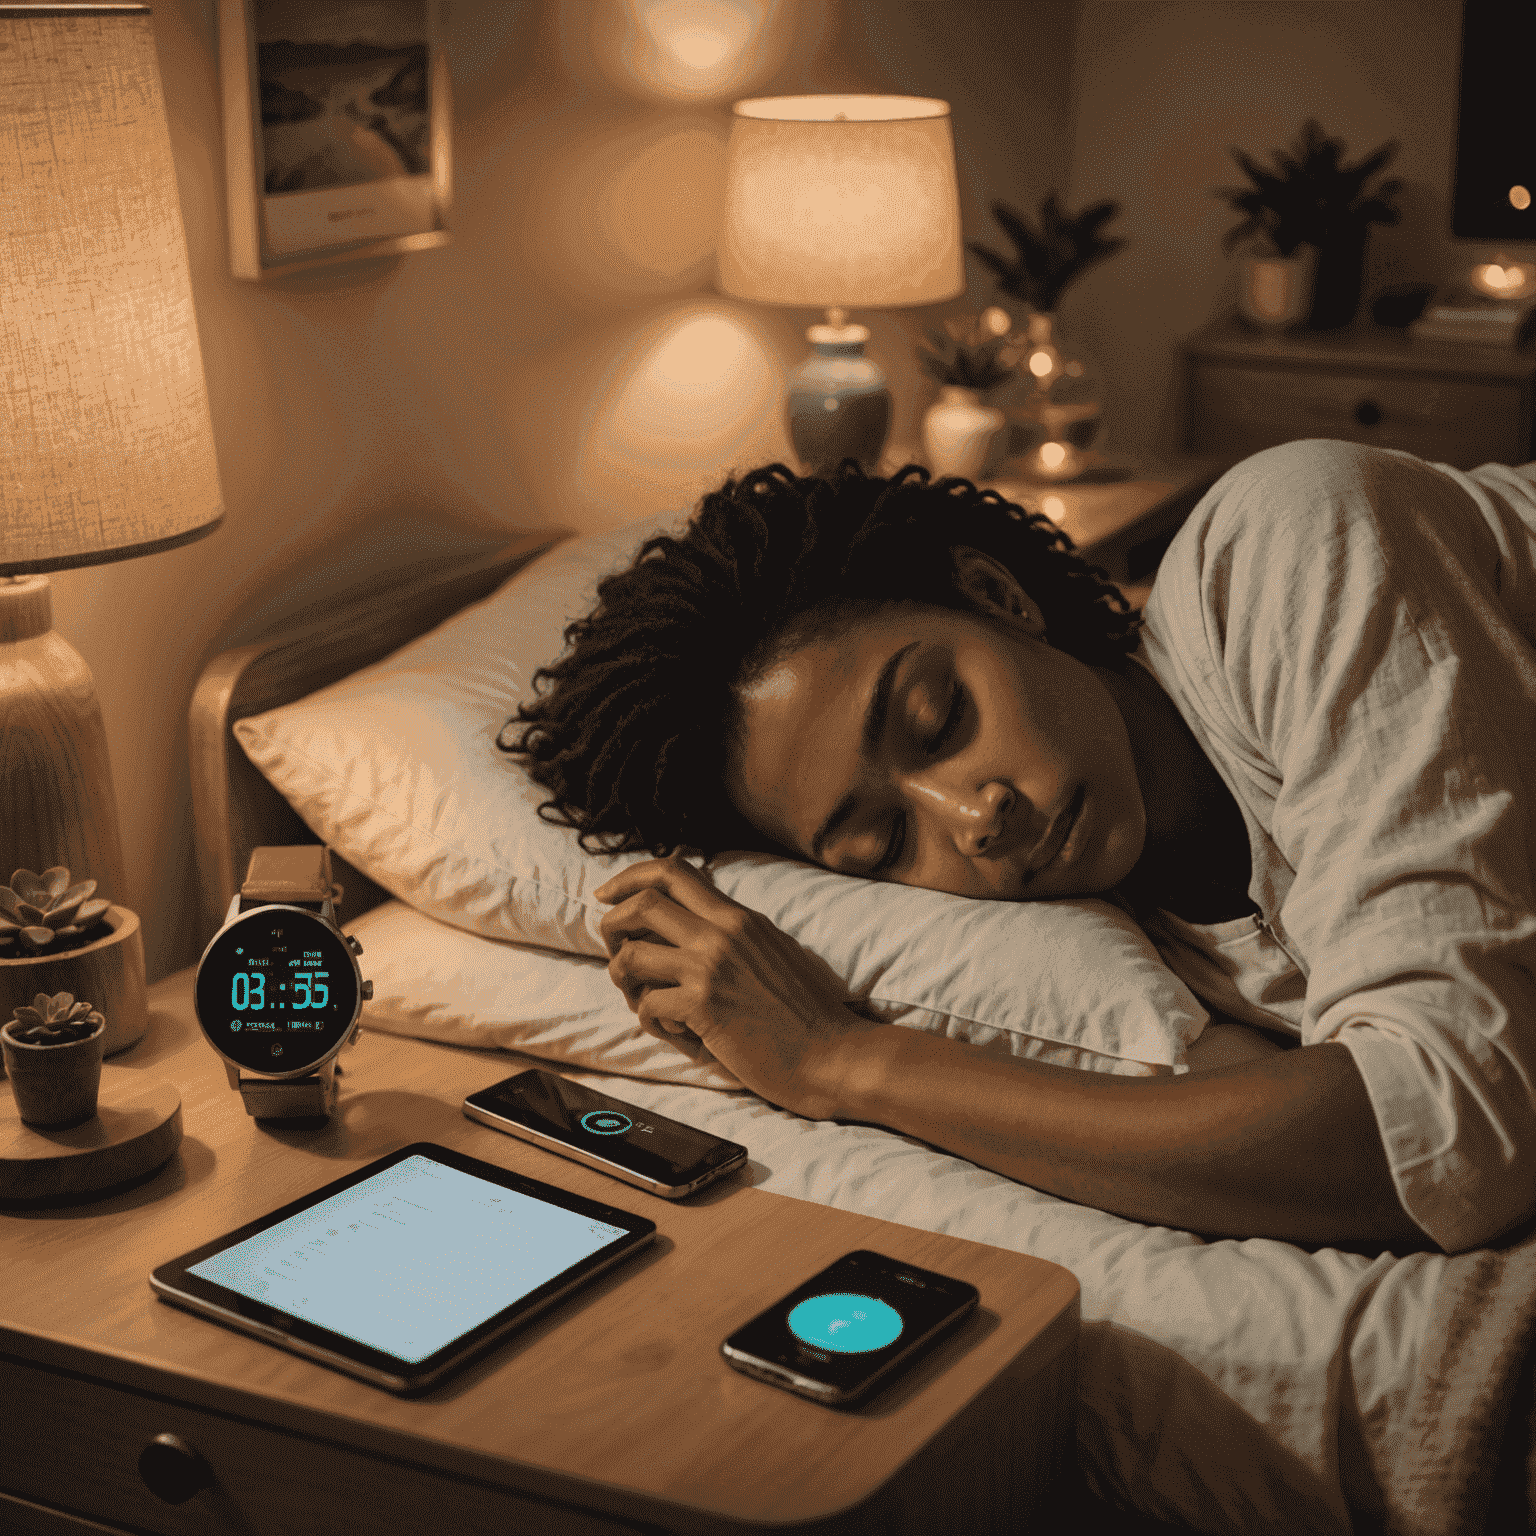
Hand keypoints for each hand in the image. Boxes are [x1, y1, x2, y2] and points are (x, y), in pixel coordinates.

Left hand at [593, 856, 879, 1118]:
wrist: (830, 1053)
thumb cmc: (803, 1011)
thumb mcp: (770, 951)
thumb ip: (732, 933)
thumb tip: (688, 923)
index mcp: (737, 916)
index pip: (672, 870)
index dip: (629, 878)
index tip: (607, 894)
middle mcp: (721, 933)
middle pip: (640, 904)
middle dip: (612, 927)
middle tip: (617, 954)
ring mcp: (710, 968)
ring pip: (631, 956)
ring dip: (625, 981)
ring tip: (645, 1001)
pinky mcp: (703, 1007)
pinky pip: (647, 1005)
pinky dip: (651, 1021)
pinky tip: (676, 1031)